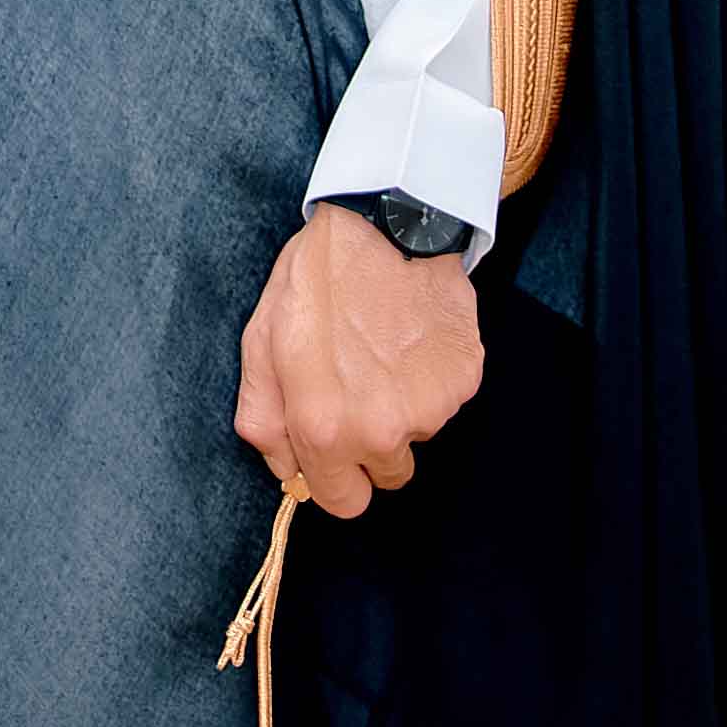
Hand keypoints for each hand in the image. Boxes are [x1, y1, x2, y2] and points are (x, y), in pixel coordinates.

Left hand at [230, 206, 484, 516]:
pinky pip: (446, 400)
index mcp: (323, 429)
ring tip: (382, 347)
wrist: (385, 223)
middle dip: (371, 444)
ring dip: (402, 405)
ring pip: (418, 434)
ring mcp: (430, 407)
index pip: (343, 503)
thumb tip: (287, 472)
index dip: (336, 478)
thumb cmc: (316, 281)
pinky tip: (411, 336)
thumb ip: (264, 421)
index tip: (335, 450)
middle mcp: (381, 430)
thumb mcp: (261, 344)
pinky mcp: (465, 381)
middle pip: (388, 475)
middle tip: (358, 385)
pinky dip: (431, 377)